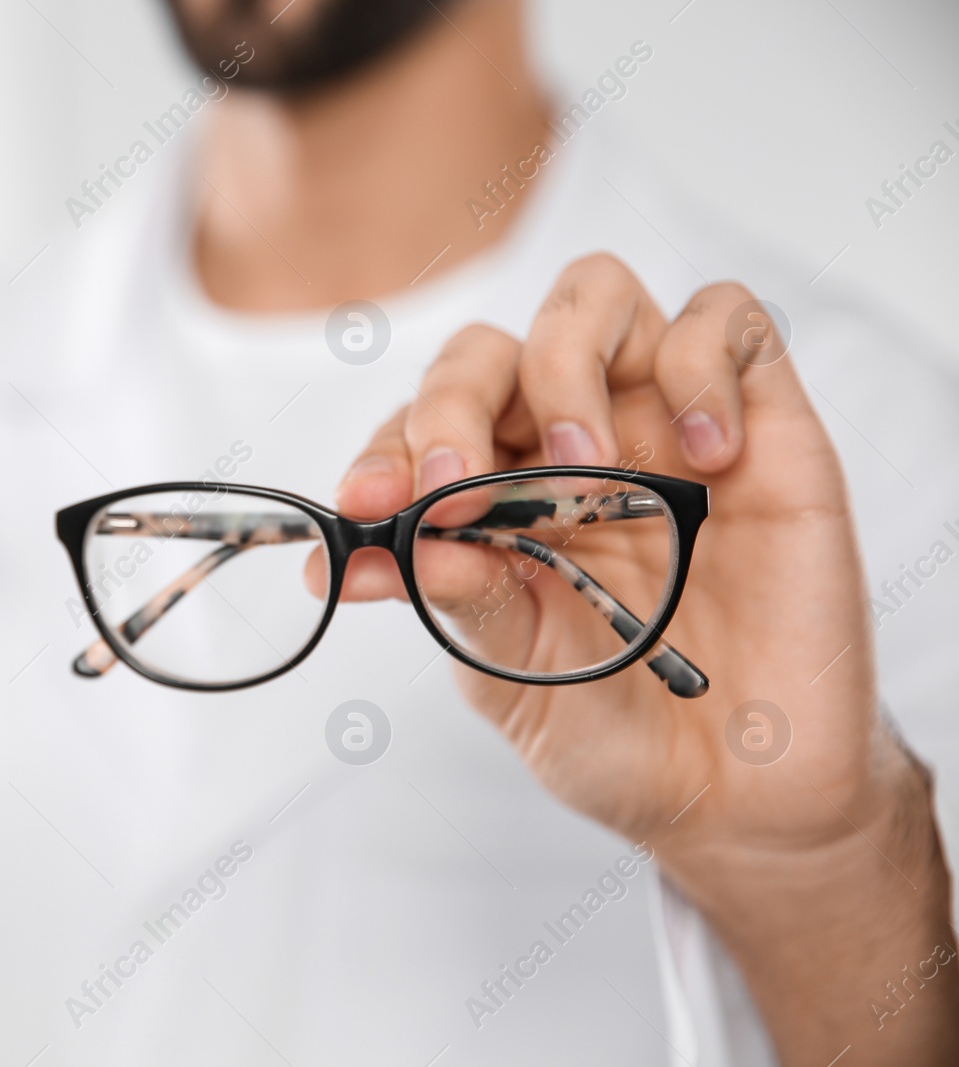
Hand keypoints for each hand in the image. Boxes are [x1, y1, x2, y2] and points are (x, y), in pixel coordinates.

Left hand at [337, 254, 955, 1062]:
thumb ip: (451, 596)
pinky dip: (701, 362)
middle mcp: (565, 445)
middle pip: (489, 350)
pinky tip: (707, 455)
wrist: (743, 795)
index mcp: (489, 499)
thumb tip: (346, 561)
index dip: (387, 451)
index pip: (419, 425)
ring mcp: (657, 423)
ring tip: (590, 469)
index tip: (367, 505)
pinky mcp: (759, 421)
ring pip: (595, 295)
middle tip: (458, 487)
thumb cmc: (614, 727)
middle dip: (453, 403)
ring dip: (566, 365)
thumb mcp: (513, 672)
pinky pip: (727, 318)